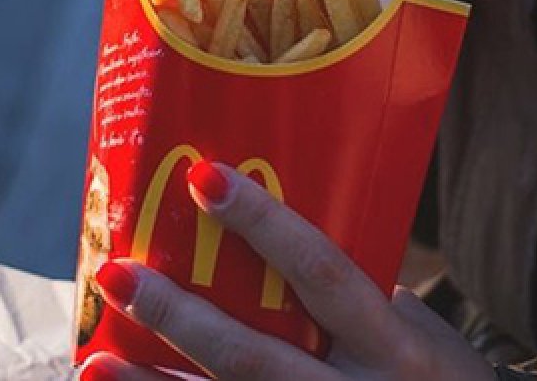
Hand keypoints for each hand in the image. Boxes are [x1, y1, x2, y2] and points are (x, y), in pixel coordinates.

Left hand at [80, 162, 495, 380]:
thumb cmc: (442, 380)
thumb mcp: (418, 333)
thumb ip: (353, 295)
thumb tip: (270, 239)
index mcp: (393, 344)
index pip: (323, 272)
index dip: (264, 226)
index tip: (203, 177)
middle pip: (253, 355)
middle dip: (178, 315)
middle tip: (115, 273)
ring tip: (94, 358)